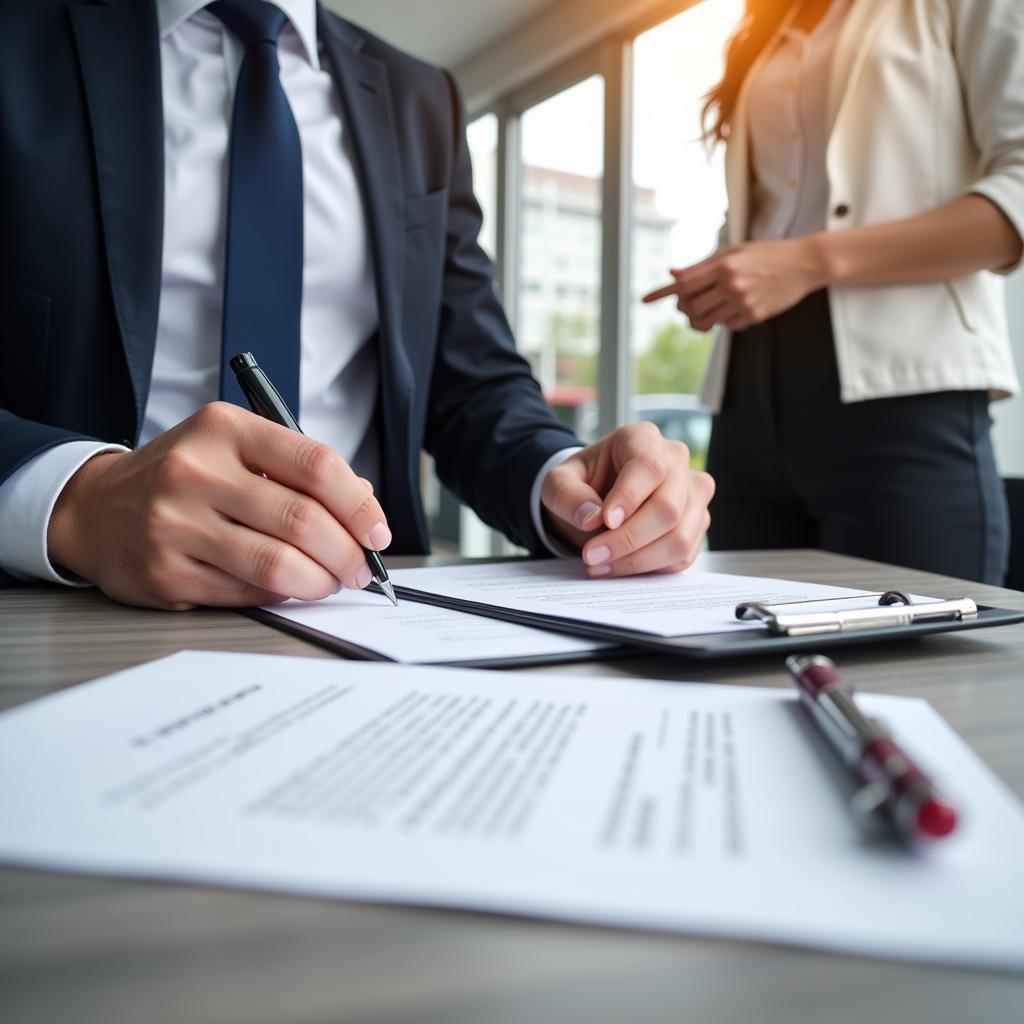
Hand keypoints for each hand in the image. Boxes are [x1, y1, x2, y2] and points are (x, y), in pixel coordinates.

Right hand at [47, 402, 392, 609]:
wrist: (97, 508)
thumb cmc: (184, 477)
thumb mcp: (235, 448)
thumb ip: (298, 469)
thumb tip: (364, 506)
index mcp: (224, 429)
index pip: (316, 465)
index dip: (359, 505)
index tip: (378, 531)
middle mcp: (195, 472)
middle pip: (303, 520)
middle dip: (348, 553)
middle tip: (361, 568)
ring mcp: (175, 525)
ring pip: (278, 565)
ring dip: (321, 582)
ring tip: (331, 581)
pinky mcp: (166, 574)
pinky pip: (247, 593)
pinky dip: (281, 595)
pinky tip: (287, 587)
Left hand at [540, 422, 713, 577]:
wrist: (598, 497)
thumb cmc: (582, 484)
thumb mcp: (558, 482)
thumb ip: (567, 495)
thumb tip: (592, 518)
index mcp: (642, 439)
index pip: (648, 467)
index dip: (629, 498)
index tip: (604, 522)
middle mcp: (676, 461)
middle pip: (667, 508)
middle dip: (627, 539)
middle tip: (592, 555)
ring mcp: (692, 493)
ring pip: (679, 538)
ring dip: (637, 560)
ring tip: (601, 565)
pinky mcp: (696, 523)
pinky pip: (682, 556)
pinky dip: (650, 568)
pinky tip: (620, 567)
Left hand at [642, 236, 827, 331]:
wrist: (804, 264)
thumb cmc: (767, 254)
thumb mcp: (733, 252)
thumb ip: (702, 265)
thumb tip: (674, 274)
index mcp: (723, 265)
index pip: (684, 283)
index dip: (662, 293)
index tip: (645, 300)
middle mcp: (731, 285)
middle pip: (690, 306)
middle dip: (683, 307)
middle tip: (687, 303)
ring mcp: (743, 302)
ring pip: (706, 321)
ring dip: (700, 318)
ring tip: (707, 307)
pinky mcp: (753, 316)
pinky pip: (726, 326)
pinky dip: (723, 320)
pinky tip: (734, 307)